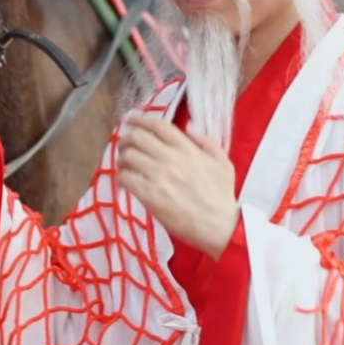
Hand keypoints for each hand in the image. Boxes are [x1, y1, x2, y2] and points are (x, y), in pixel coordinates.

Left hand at [116, 114, 238, 257]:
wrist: (219, 225)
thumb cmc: (222, 195)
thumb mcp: (222, 162)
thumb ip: (206, 142)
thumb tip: (189, 127)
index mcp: (186, 148)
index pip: (157, 125)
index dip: (140, 118)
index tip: (132, 119)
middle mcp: (170, 158)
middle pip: (137, 137)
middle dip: (127, 139)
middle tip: (125, 146)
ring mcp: (159, 176)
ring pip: (128, 156)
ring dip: (122, 158)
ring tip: (124, 165)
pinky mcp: (150, 195)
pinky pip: (126, 178)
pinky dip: (121, 177)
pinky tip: (125, 181)